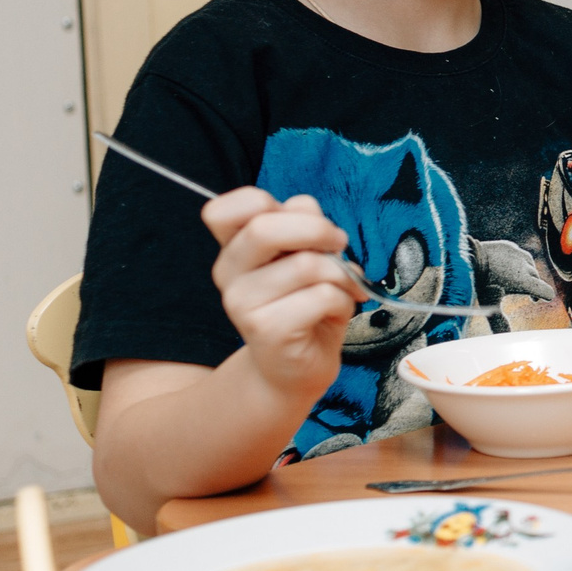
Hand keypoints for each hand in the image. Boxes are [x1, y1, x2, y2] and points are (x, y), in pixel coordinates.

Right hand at [203, 187, 362, 402]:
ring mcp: (243, 304)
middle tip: (339, 244)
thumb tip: (308, 210)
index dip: (268, 202)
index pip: (227, 208)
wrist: (294, 369)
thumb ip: (301, 225)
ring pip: (306, 265)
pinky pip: (322, 296)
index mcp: (235, 248)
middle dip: (318, 229)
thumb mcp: (304, 256)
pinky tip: (337, 311)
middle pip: (264, 227)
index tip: (300, 218)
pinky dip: (344, 300)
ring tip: (343, 288)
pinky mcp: (267, 330)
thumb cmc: (304, 304)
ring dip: (341, 274)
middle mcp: (229, 273)